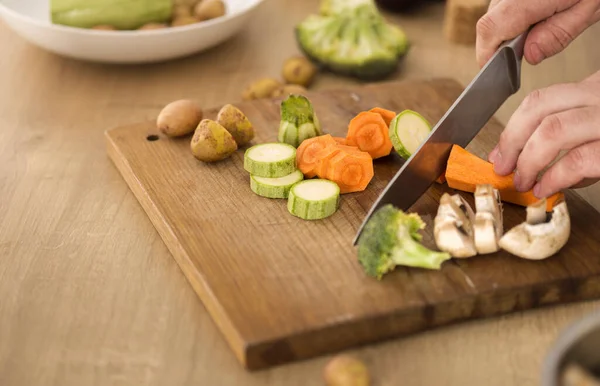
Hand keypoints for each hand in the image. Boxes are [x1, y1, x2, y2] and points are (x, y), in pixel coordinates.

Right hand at [476, 0, 599, 67]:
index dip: (486, 54)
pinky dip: (512, 16)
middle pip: (489, 22)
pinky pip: (502, 4)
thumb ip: (558, 33)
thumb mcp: (590, 8)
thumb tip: (530, 55)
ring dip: (506, 28)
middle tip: (524, 52)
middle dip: (499, 44)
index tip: (493, 71)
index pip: (491, 28)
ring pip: (494, 13)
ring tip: (537, 28)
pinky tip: (535, 16)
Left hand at [488, 70, 599, 197]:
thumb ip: (561, 137)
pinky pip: (578, 160)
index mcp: (593, 89)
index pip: (540, 100)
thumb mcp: (596, 129)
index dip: (512, 128)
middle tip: (503, 168)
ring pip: (553, 130)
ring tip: (523, 182)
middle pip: (540, 108)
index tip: (499, 153)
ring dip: (528, 162)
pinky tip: (546, 189)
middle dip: (512, 142)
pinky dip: (554, 179)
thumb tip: (512, 159)